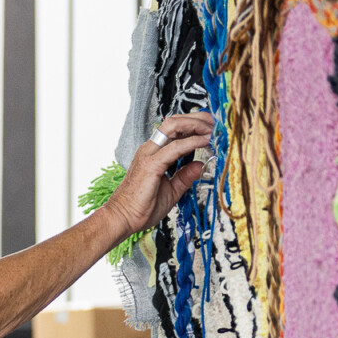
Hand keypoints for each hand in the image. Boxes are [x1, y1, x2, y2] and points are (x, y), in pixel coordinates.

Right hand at [102, 113, 212, 236]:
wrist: (122, 219)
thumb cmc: (141, 207)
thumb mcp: (171, 190)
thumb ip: (185, 176)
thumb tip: (200, 165)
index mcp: (153, 153)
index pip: (175, 129)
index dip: (194, 124)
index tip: (211, 128)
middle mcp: (150, 149)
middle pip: (175, 121)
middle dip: (197, 119)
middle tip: (215, 123)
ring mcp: (149, 155)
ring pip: (173, 126)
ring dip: (195, 125)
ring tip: (212, 130)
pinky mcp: (151, 165)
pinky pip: (176, 147)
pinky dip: (193, 142)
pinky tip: (204, 142)